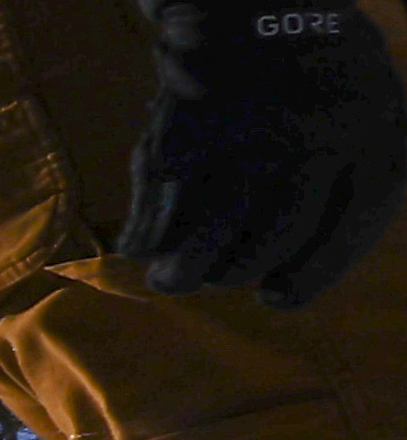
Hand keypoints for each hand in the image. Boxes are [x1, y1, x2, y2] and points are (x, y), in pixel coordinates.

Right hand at [120, 1, 406, 307]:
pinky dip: (143, 238)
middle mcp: (311, 139)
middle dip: (237, 273)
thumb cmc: (314, 68)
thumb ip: (358, 179)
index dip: (311, 275)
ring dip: (181, 273)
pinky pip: (156, 215)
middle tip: (222, 276)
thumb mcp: (370, 109)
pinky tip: (143, 243)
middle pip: (268, 246)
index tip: (276, 297)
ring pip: (206, 244)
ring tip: (172, 277)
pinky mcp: (183, 137)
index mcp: (370, 131)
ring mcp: (243, 139)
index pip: (346, 231)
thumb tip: (297, 268)